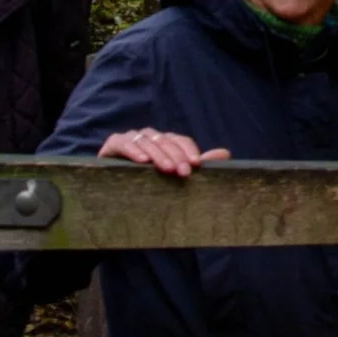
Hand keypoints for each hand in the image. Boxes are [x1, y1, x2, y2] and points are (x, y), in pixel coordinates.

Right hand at [98, 128, 229, 177]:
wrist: (115, 198)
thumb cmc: (149, 186)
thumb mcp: (174, 176)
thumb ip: (195, 164)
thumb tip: (226, 153)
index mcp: (164, 142)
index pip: (179, 140)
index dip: (188, 149)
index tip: (197, 164)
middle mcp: (148, 137)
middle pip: (164, 140)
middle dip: (175, 155)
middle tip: (183, 172)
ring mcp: (129, 139)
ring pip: (146, 140)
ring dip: (157, 154)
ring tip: (166, 169)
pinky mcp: (111, 145)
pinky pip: (122, 142)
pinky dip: (132, 149)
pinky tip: (142, 161)